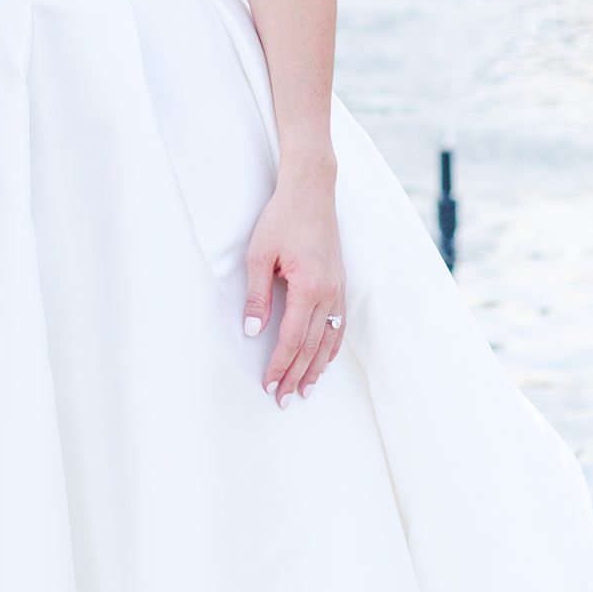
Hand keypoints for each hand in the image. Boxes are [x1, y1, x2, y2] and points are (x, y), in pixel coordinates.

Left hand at [241, 168, 345, 405]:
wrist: (311, 192)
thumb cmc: (281, 219)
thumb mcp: (259, 255)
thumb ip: (257, 296)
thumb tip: (252, 331)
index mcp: (308, 288)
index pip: (292, 338)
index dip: (280, 365)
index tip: (269, 384)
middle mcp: (329, 294)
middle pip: (312, 346)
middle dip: (296, 375)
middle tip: (283, 399)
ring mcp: (338, 290)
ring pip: (329, 340)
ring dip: (316, 367)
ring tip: (305, 390)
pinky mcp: (340, 284)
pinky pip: (339, 325)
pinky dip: (331, 347)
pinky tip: (324, 360)